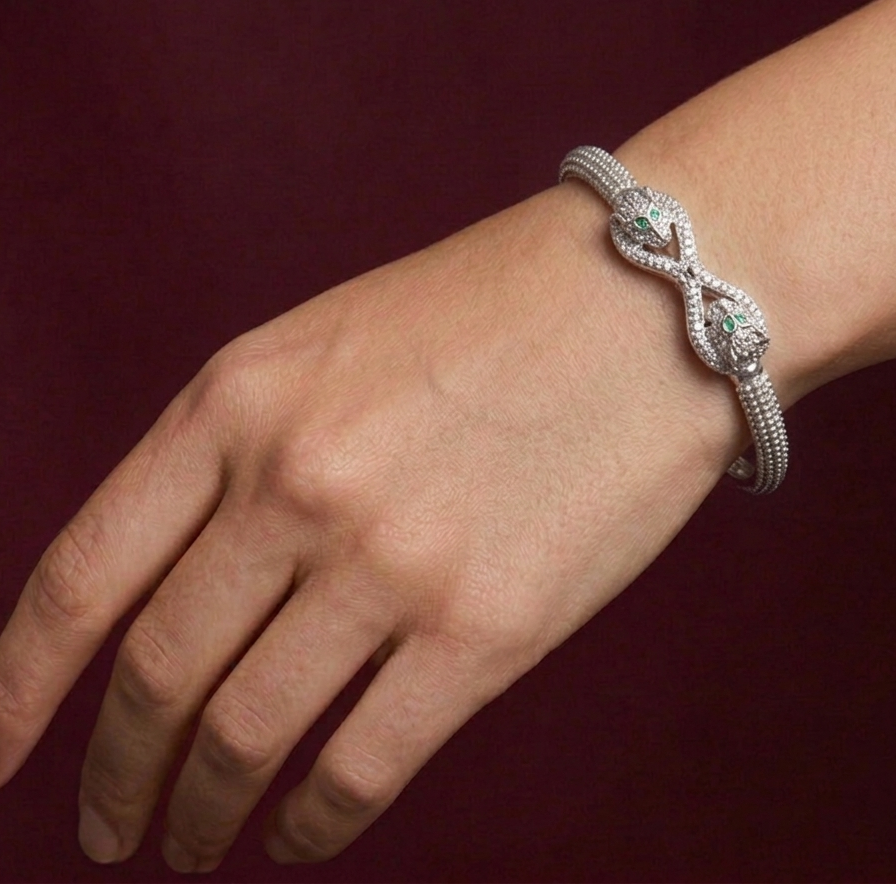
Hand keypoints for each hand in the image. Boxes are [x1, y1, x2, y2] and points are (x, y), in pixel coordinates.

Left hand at [0, 183, 739, 871]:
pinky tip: (300, 835)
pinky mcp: (489, 629)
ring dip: (208, 811)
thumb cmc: (490, 312)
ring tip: (198, 843)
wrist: (648, 298)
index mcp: (236, 400)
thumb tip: (190, 590)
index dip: (17, 688)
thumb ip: (244, 459)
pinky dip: (315, 822)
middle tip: (114, 829)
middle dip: (120, 773)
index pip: (82, 576)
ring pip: (250, 735)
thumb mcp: (325, 350)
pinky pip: (363, 763)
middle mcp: (296, 485)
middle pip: (158, 675)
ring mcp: (390, 562)